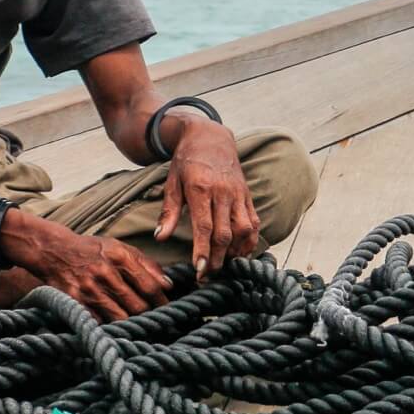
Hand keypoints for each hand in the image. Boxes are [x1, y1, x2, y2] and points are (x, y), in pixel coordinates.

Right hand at [21, 221, 170, 320]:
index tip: (166, 308)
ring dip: (131, 323)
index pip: (149, 286)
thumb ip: (146, 264)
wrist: (54, 251)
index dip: (161, 301)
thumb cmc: (93, 251)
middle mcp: (105, 273)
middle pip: (137, 305)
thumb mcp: (120, 248)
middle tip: (154, 320)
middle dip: (148, 314)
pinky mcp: (75, 303)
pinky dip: (109, 326)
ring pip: (120, 317)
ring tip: (137, 325)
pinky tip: (115, 326)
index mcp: (119, 257)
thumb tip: (168, 285)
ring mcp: (88, 289)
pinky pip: (99, 322)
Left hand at [155, 115, 260, 274]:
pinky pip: (253, 220)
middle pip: (225, 233)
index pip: (204, 226)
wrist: (210, 137)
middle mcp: (223, 192)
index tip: (199, 270)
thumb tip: (160, 238)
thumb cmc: (186, 162)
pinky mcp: (247, 194)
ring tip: (225, 266)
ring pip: (243, 229)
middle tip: (208, 277)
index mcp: (201, 188)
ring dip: (236, 251)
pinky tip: (241, 253)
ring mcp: (238, 193)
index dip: (203, 251)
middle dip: (217, 258)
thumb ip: (169, 212)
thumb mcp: (172, 183)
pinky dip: (250, 239)